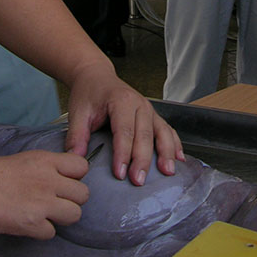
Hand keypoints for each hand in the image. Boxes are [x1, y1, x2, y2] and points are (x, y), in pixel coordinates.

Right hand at [0, 150, 89, 238]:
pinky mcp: (31, 224)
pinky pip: (52, 233)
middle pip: (84, 194)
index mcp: (44, 160)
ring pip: (75, 214)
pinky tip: (26, 224)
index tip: (64, 182)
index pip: (82, 167)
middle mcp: (48, 179)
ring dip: (61, 218)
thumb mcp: (20, 160)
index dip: (75, 177)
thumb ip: (43, 169)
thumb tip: (59, 180)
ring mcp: (42, 202)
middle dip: (71, 200)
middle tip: (54, 202)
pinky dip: (41, 232)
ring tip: (43, 215)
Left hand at [64, 61, 183, 185]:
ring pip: (162, 132)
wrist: (97, 76)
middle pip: (144, 134)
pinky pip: (168, 129)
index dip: (123, 153)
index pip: (124, 131)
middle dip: (142, 159)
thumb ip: (77, 135)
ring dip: (166, 153)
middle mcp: (139, 104)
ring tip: (167, 172)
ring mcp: (149, 109)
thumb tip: (76, 158)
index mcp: (121, 100)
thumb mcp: (78, 112)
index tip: (119, 173)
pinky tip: (179, 159)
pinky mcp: (153, 116)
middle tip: (138, 180)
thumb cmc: (89, 93)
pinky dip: (175, 144)